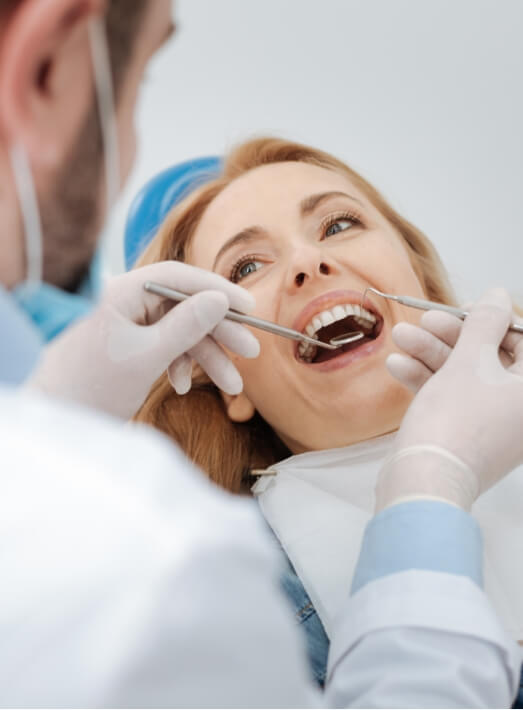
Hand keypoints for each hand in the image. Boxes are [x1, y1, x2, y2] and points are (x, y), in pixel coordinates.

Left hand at [28, 262, 259, 418]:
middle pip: (185, 307)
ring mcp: (129, 326)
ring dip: (206, 358)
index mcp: (122, 292)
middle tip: (250, 351)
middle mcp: (127, 302)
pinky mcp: (131, 347)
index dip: (218, 290)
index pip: (179, 278)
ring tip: (233, 386)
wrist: (61, 423)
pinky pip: (166, 348)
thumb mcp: (147, 357)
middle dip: (218, 334)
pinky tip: (183, 386)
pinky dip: (181, 365)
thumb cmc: (93, 388)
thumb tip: (220, 299)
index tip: (249, 307)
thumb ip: (186, 326)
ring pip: (180, 332)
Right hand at [376, 288, 522, 510]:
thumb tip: (496, 295)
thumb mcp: (470, 360)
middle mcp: (520, 409)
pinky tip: (397, 365)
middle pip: (491, 357)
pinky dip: (428, 381)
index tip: (464, 309)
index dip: (494, 320)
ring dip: (432, 354)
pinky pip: (453, 398)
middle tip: (425, 320)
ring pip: (466, 376)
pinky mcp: (467, 435)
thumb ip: (484, 322)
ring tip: (400, 337)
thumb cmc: (456, 418)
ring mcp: (494, 425)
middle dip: (453, 335)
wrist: (425, 481)